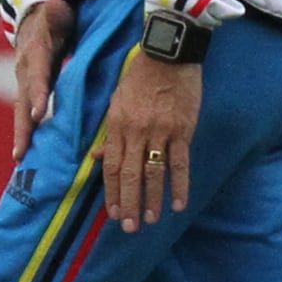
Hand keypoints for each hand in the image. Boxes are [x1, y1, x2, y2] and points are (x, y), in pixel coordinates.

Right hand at [11, 0, 76, 158]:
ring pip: (21, 111)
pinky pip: (25, 113)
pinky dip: (26, 132)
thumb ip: (58, 11)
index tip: (38, 113)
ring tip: (21, 158)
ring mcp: (23, 82)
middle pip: (23, 101)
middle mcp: (25, 70)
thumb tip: (55, 4)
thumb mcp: (58, 12)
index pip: (38, 75)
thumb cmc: (55, 17)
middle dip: (23, 126)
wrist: (35, 19)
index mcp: (36, 53)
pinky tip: (27, 153)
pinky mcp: (26, 90)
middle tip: (22, 151)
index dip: (37, 93)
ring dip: (22, 134)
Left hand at [100, 52, 199, 231]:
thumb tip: (98, 157)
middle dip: (129, 204)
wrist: (169, 53)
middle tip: (129, 228)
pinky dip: (180, 185)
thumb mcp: (117, 100)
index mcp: (118, 125)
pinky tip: (180, 203)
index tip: (113, 213)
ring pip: (154, 173)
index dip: (112, 192)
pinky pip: (180, 163)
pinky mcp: (183, 129)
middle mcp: (137, 132)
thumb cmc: (140, 76)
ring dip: (152, 200)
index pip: (112, 166)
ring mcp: (161, 132)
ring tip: (150, 220)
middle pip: (131, 175)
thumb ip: (110, 132)